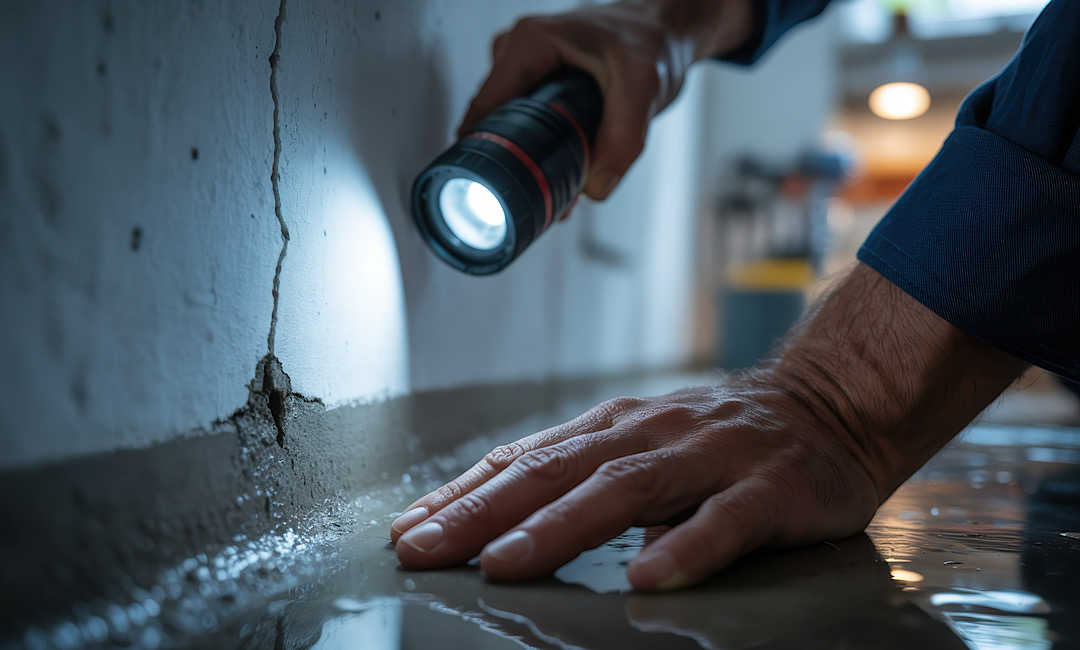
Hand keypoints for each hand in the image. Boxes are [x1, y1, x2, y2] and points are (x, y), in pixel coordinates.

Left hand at [392, 382, 880, 590]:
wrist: (828, 403)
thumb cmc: (719, 435)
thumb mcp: (640, 442)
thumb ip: (579, 471)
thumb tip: (494, 513)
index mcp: (612, 428)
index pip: (522, 460)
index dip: (461, 496)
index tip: (406, 531)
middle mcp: (649, 434)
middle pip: (555, 472)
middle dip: (482, 513)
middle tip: (424, 550)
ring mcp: (709, 457)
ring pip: (625, 489)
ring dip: (560, 525)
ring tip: (505, 563)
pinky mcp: (768, 487)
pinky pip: (724, 520)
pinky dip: (684, 546)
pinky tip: (648, 577)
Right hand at [458, 0, 753, 199]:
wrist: (667, 33)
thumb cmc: (653, 41)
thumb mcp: (643, 86)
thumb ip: (623, 137)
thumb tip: (596, 186)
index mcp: (531, 42)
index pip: (487, 102)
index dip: (485, 145)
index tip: (490, 180)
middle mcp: (521, 51)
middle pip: (496, 118)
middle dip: (515, 157)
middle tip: (540, 188)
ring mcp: (527, 67)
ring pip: (511, 123)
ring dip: (531, 155)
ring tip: (559, 180)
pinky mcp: (539, 82)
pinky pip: (528, 120)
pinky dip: (543, 145)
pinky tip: (563, 165)